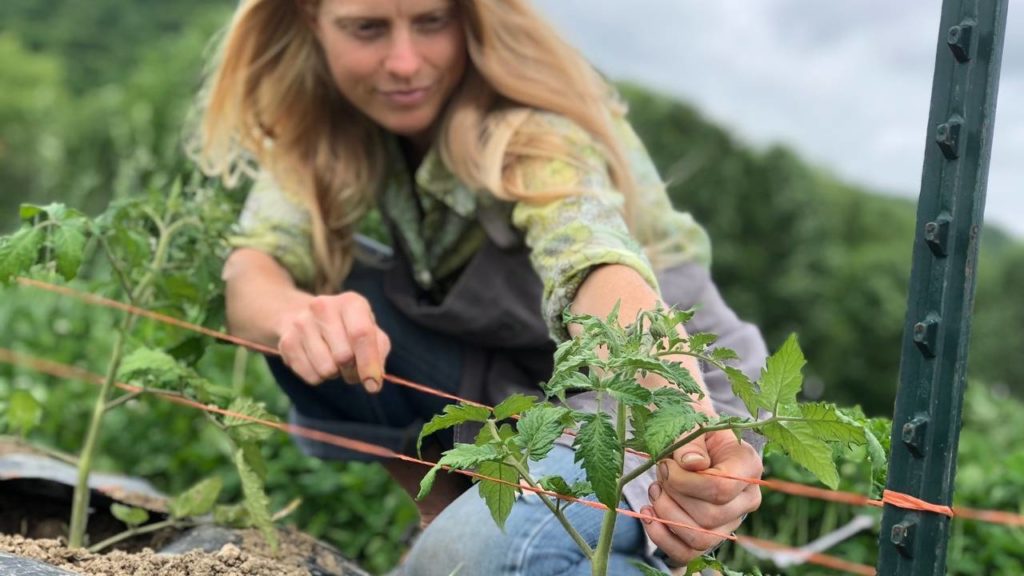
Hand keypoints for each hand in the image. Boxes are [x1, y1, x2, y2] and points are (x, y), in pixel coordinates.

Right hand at [276, 292, 390, 390]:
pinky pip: (311, 376)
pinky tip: (318, 361)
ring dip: (335, 373)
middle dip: (352, 370)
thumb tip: (373, 381)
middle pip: (343, 356)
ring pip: (326, 369)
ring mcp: (301, 324)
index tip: (373, 385)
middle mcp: (323, 307)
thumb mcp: (371, 332)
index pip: (361, 334)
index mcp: (350, 302)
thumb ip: (378, 352)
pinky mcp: (286, 342)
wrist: (308, 318)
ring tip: (334, 360)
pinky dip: (319, 376)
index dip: (369, 363)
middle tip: (351, 365)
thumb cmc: (349, 328)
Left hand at [640, 428, 762, 564]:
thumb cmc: (688, 424)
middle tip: (659, 475)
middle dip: (675, 496)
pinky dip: (662, 538)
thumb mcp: (689, 421)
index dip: (686, 482)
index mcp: (748, 465)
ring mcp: (729, 521)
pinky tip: (648, 514)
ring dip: (667, 516)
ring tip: (655, 491)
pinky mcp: (708, 534)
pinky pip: (687, 553)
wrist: (685, 434)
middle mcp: (746, 498)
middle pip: (710, 516)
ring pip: (701, 538)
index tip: (666, 465)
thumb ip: (689, 441)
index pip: (721, 488)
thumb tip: (693, 465)